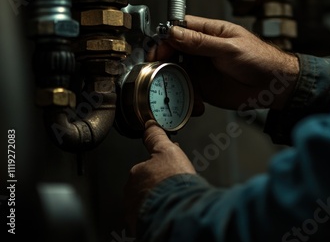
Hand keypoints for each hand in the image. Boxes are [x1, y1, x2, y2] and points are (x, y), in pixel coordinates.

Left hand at [124, 120, 195, 235]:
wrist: (178, 210)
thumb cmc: (173, 182)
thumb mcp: (167, 150)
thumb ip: (156, 137)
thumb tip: (150, 125)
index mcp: (136, 172)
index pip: (146, 168)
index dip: (159, 169)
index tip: (167, 172)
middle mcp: (131, 191)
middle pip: (145, 186)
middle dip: (156, 186)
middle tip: (173, 187)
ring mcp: (134, 210)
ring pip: (146, 203)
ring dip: (156, 201)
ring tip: (172, 201)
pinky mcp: (139, 225)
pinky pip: (148, 218)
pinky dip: (156, 215)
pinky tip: (167, 212)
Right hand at [147, 15, 298, 110]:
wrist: (275, 86)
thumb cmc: (261, 60)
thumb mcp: (230, 48)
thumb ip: (201, 42)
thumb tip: (174, 33)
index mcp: (210, 33)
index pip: (179, 29)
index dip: (166, 38)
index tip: (159, 49)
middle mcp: (203, 50)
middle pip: (173, 51)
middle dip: (164, 61)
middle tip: (159, 71)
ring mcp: (203, 69)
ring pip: (177, 72)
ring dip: (173, 82)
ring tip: (174, 89)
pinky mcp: (205, 88)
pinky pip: (188, 91)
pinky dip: (186, 98)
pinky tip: (193, 103)